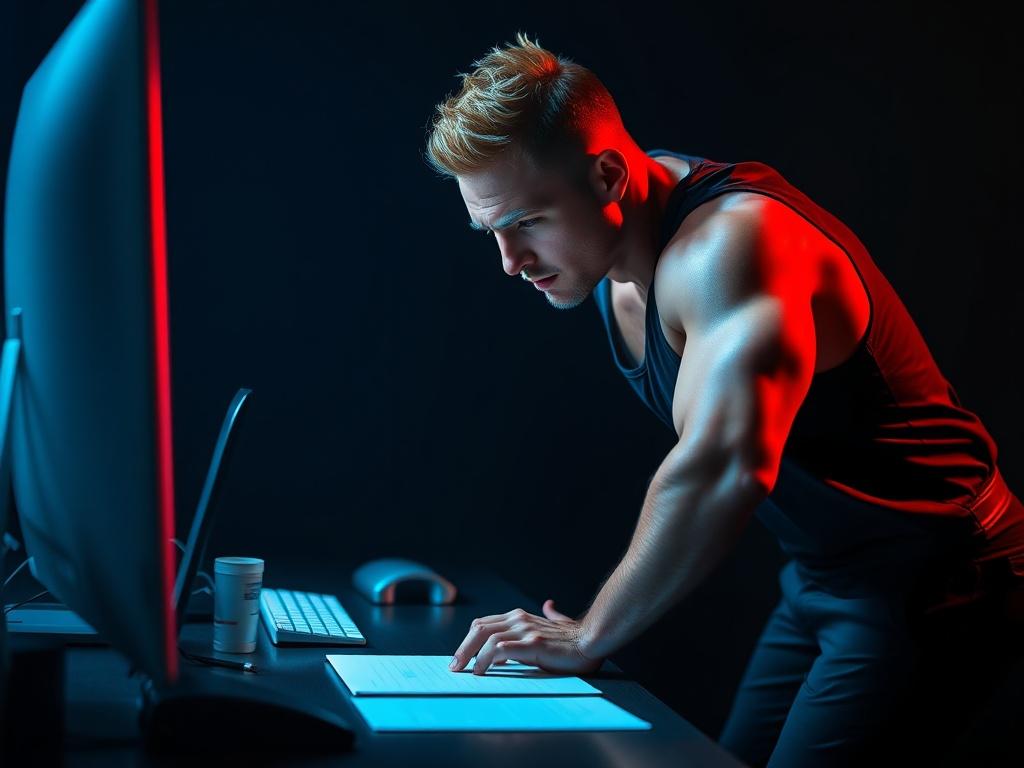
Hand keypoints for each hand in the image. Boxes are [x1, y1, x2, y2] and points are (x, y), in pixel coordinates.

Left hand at [448, 599, 602, 675]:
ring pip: (487, 639)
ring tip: (468, 672)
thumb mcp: (558, 622)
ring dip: (472, 656)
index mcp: (520, 617)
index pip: (483, 624)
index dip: (468, 641)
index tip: (461, 658)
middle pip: (479, 629)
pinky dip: (489, 659)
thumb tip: (549, 606)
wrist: (593, 639)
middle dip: (463, 648)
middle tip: (454, 666)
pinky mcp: (533, 644)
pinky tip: (484, 670)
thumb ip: (550, 615)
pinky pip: (503, 649)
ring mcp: (526, 631)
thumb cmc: (576, 636)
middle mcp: (519, 620)